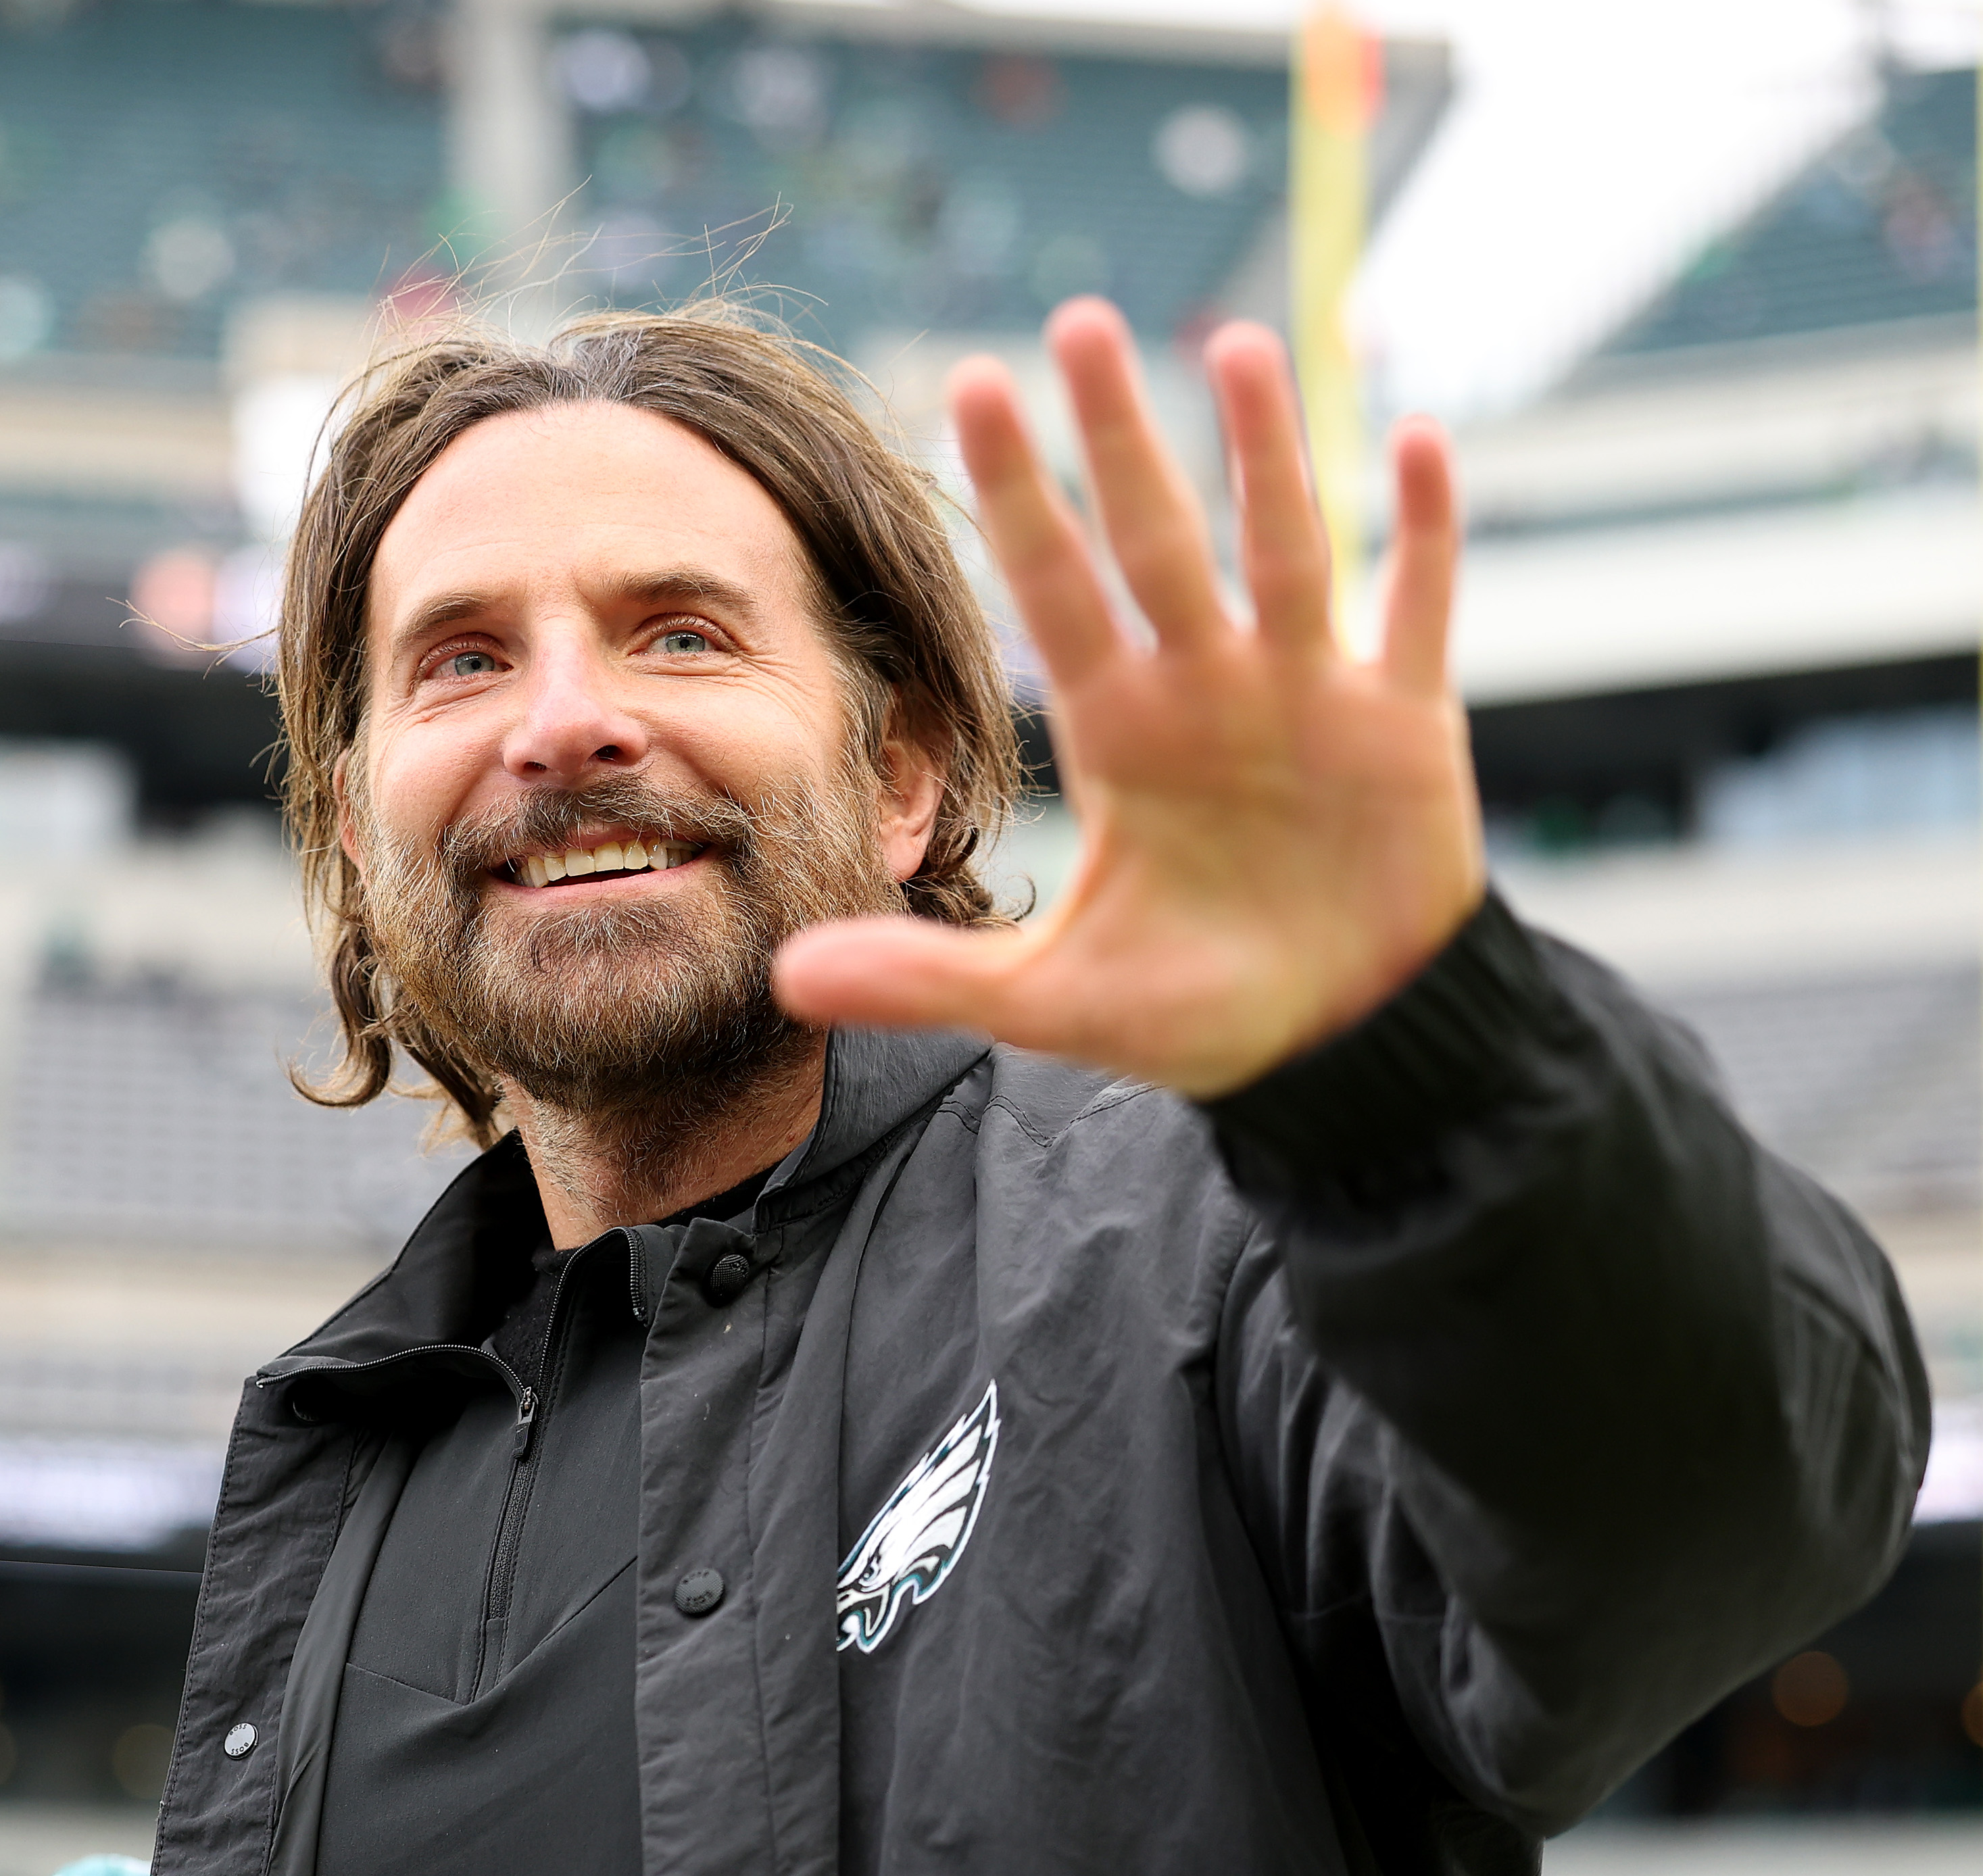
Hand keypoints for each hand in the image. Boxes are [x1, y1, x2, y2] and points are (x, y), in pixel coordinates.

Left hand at [772, 297, 1485, 1100]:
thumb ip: (930, 978)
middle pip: (1158, 539)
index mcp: (1123, 735)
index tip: (974, 385)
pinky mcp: (1405, 723)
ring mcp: (1309, 695)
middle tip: (1081, 322)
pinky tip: (1415, 440)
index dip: (1020, 497)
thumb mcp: (1053, 1002)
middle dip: (1122, 437)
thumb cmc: (1198, 1011)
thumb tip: (786, 979)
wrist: (1336, 1042)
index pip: (1057, 593)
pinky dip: (1425, 532)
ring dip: (1267, 452)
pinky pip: (1415, 607)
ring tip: (1240, 348)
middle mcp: (1208, 691)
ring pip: (1285, 545)